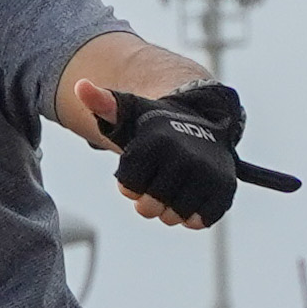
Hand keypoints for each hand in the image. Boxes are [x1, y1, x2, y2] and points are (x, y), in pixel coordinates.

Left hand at [88, 81, 290, 228]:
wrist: (204, 124)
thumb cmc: (156, 126)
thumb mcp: (129, 111)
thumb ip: (102, 104)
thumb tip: (81, 86)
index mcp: (156, 141)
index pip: (128, 188)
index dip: (130, 183)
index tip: (140, 166)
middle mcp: (185, 157)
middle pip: (149, 207)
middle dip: (148, 200)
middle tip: (156, 182)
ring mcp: (207, 174)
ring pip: (175, 217)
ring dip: (170, 210)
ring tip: (175, 187)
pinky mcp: (225, 190)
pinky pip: (200, 221)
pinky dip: (194, 215)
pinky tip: (193, 195)